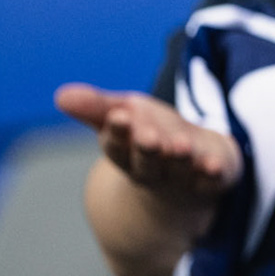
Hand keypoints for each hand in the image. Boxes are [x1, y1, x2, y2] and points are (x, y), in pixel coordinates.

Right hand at [56, 84, 241, 210]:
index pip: (117, 145)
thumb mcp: (125, 114)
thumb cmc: (150, 133)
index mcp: (126, 153)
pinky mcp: (212, 179)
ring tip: (181, 146)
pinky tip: (214, 165)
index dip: (118, 132)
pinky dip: (212, 173)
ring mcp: (183, 176)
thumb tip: (61, 95)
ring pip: (179, 169)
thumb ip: (98, 107)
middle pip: (146, 162)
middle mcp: (153, 169)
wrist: (192, 162)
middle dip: (147, 148)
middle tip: (148, 136)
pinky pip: (212, 179)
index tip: (119, 117)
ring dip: (180, 158)